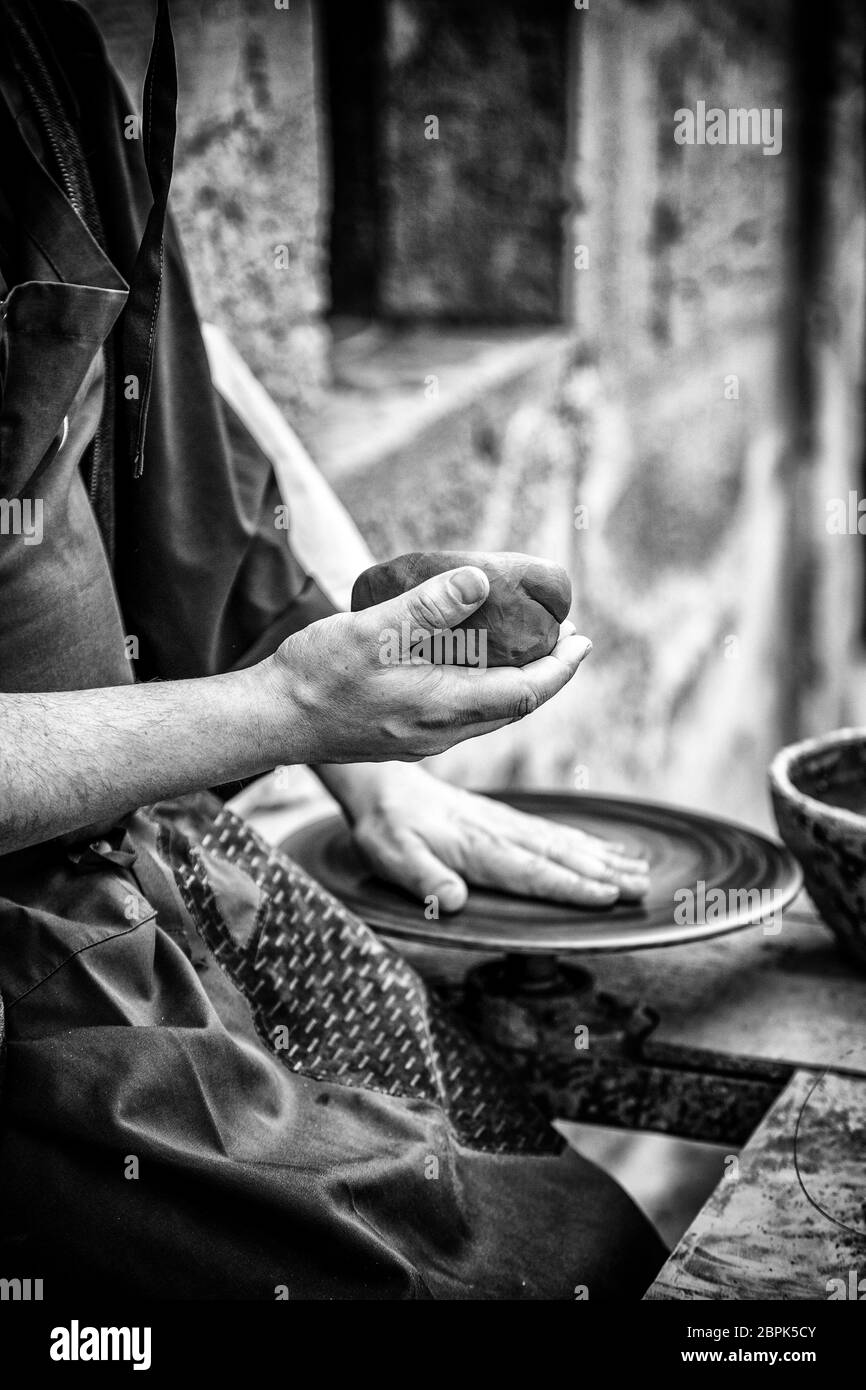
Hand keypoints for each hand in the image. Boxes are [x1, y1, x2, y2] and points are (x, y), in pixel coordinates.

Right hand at [264, 566, 591, 765]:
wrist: (269, 722)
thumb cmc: (314, 676)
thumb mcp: (369, 630)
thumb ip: (427, 607)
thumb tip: (482, 581)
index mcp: (441, 709)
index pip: (525, 693)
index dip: (560, 668)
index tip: (583, 639)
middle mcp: (440, 733)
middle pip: (515, 707)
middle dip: (547, 673)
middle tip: (565, 636)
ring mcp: (421, 740)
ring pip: (489, 714)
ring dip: (517, 682)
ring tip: (528, 645)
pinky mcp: (403, 737)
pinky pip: (463, 715)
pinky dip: (484, 688)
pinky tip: (472, 662)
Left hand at [318, 763, 649, 909]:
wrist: (385, 787)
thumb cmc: (389, 829)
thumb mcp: (393, 857)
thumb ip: (424, 879)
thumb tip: (452, 901)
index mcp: (478, 848)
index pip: (532, 871)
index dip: (570, 886)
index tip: (607, 896)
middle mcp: (501, 834)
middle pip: (560, 856)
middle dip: (605, 873)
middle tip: (643, 888)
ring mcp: (508, 825)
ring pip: (564, 843)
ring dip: (605, 858)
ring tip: (642, 871)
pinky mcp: (508, 820)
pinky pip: (554, 832)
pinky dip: (586, 842)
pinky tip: (609, 852)